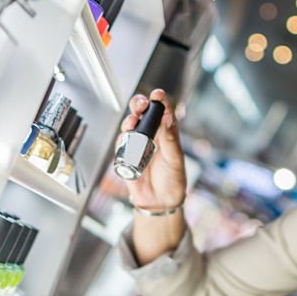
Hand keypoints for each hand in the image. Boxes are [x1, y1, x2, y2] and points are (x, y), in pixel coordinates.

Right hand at [120, 89, 185, 208]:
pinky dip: (122, 140)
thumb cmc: (172, 178)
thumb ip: (171, 138)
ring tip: (133, 122)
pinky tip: (127, 140)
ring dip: (129, 121)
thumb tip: (168, 117)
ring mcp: (137, 145)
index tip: (158, 94)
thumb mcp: (175, 158)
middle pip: (141, 114)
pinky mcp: (126, 157)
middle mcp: (150, 135)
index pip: (162, 112)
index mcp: (165, 132)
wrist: (161, 201)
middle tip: (141, 105)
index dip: (159, 101)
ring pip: (129, 126)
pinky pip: (121, 145)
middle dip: (139, 105)